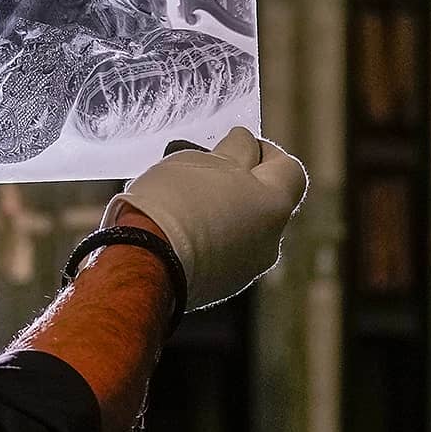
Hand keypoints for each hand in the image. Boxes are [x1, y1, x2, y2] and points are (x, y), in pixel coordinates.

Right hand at [105, 128, 307, 310]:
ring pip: (241, 229)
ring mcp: (244, 269)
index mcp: (274, 206)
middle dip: (240, 184)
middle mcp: (269, 242)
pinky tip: (177, 229)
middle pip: (265, 202)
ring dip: (221, 212)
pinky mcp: (218, 287)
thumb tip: (242, 144)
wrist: (142, 263)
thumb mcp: (203, 158)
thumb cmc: (171, 204)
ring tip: (183, 200)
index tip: (237, 144)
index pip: (288, 169)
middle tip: (207, 170)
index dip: (265, 151)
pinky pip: (220, 254)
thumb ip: (232, 151)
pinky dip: (206, 239)